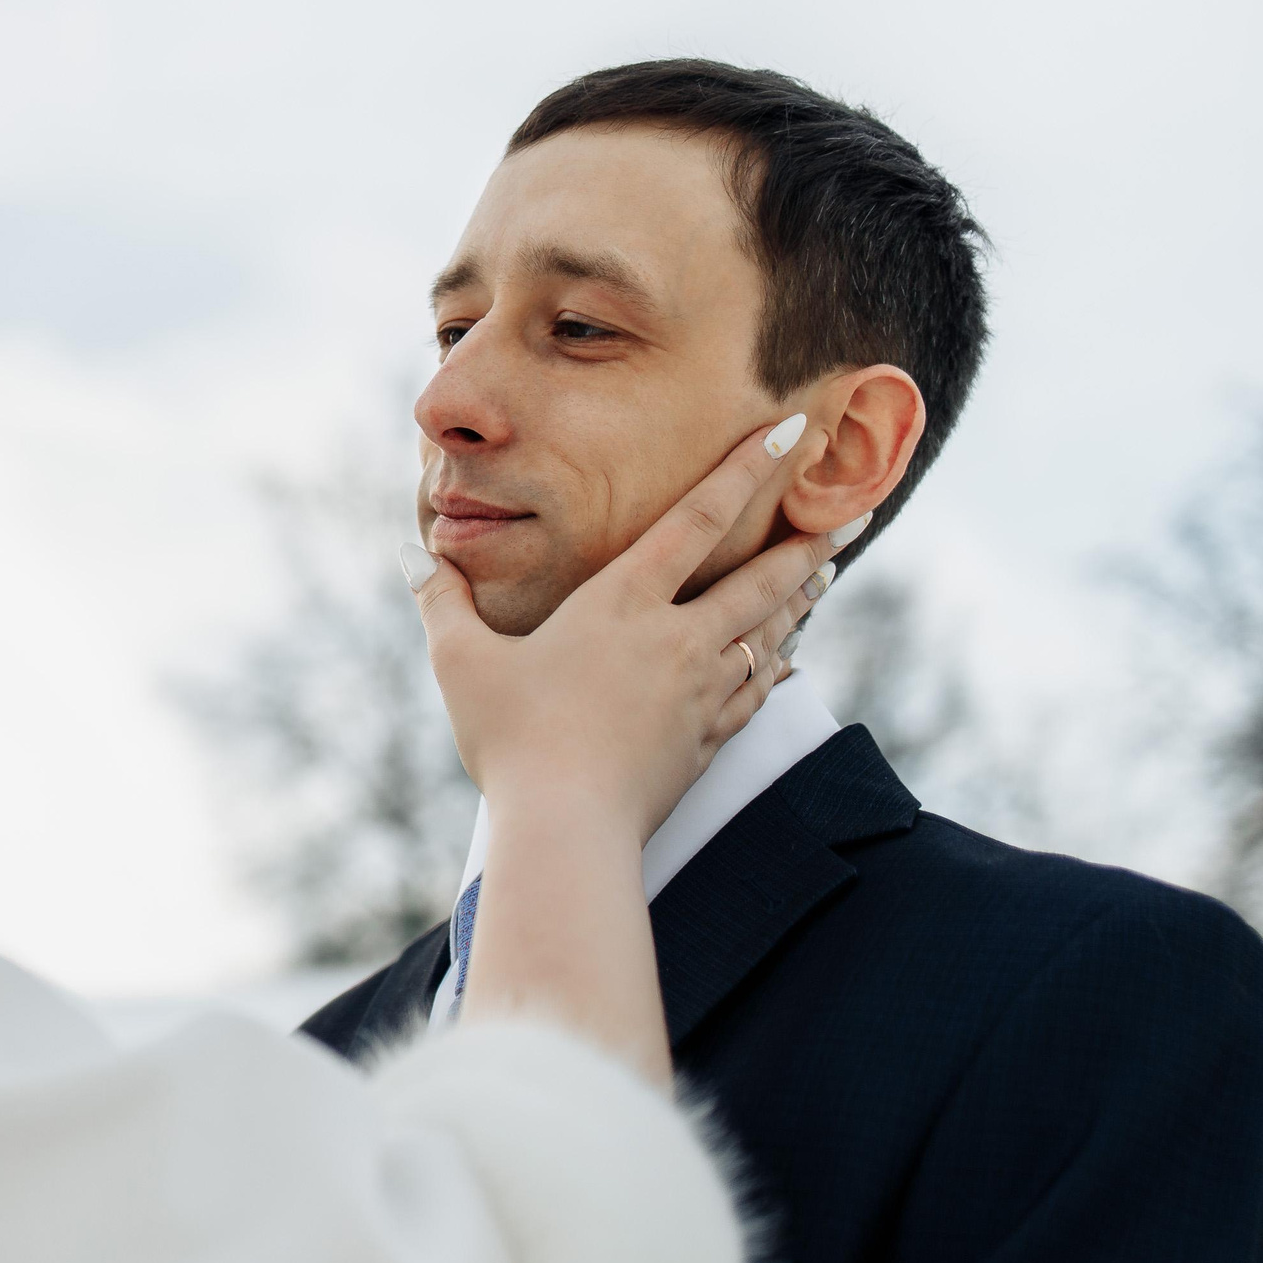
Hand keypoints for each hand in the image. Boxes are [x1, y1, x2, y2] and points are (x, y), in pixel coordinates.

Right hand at [409, 415, 854, 845]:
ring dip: (799, 599)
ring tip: (826, 573)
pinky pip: (755, 693)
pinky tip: (786, 662)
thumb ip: (441, 602)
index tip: (788, 432)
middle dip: (807, 543)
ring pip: (768, 634)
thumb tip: (414, 554)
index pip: (696, 519)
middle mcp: (676, 640)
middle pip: (760, 580)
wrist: (567, 830)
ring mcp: (699, 694)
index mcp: (622, 604)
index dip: (744, 470)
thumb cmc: (511, 738)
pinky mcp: (704, 742)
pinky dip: (776, 667)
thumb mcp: (461, 663)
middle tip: (848, 515)